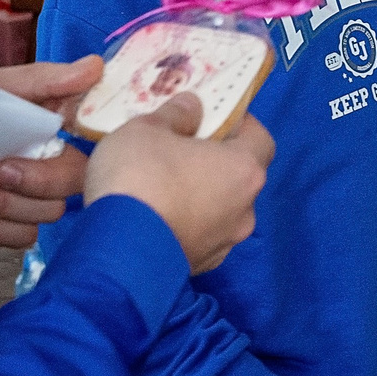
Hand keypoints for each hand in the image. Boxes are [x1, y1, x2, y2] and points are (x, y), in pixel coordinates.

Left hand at [0, 58, 103, 250]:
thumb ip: (41, 80)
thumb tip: (95, 66)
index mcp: (49, 137)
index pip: (84, 160)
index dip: (63, 166)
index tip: (32, 151)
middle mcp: (44, 173)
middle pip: (66, 193)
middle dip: (28, 186)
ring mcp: (23, 205)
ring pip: (40, 219)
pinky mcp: (1, 230)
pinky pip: (15, 241)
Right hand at [86, 97, 271, 273]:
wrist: (116, 253)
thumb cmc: (139, 177)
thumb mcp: (148, 129)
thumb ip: (177, 114)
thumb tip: (193, 107)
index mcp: (243, 170)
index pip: (261, 140)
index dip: (241, 125)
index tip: (214, 117)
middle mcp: (244, 210)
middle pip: (239, 177)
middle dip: (215, 161)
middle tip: (182, 148)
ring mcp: (224, 244)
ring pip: (219, 210)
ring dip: (200, 196)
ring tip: (162, 185)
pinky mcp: (199, 268)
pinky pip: (199, 236)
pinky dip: (185, 224)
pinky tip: (156, 217)